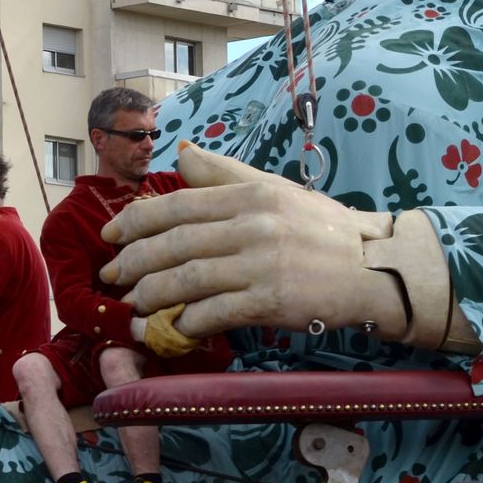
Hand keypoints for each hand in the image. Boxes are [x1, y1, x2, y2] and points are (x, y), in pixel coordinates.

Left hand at [99, 142, 403, 339]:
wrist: (373, 267)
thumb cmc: (321, 228)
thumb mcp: (274, 189)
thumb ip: (224, 174)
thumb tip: (181, 153)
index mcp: (249, 195)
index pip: (177, 205)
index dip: (135, 222)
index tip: (109, 237)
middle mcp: (252, 225)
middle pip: (175, 244)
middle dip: (134, 262)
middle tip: (111, 277)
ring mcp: (262, 264)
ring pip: (189, 280)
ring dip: (153, 297)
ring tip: (132, 308)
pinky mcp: (273, 301)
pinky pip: (216, 313)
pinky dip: (188, 322)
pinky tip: (173, 329)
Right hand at [142, 304, 201, 357]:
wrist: (141, 331)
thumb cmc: (153, 322)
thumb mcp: (164, 314)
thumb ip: (175, 310)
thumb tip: (184, 304)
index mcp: (173, 337)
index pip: (188, 343)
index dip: (195, 342)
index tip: (199, 338)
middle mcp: (170, 346)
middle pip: (186, 349)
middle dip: (193, 345)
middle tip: (197, 340)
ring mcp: (166, 351)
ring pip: (181, 353)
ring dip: (187, 349)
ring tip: (191, 343)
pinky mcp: (162, 353)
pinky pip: (174, 355)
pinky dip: (179, 352)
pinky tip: (181, 347)